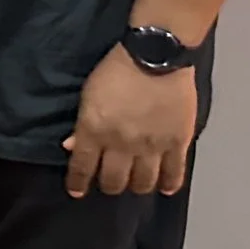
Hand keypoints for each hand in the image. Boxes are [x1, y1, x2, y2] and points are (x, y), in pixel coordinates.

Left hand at [62, 44, 197, 196]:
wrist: (156, 56)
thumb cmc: (116, 70)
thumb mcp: (89, 94)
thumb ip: (82, 124)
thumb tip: (71, 146)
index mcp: (94, 131)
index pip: (82, 167)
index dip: (78, 183)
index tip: (76, 191)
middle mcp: (121, 144)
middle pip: (114, 180)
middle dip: (110, 186)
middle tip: (111, 183)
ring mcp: (151, 146)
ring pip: (143, 182)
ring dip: (137, 186)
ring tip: (136, 183)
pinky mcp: (177, 143)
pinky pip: (174, 173)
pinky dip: (169, 184)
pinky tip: (165, 188)